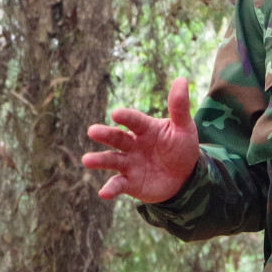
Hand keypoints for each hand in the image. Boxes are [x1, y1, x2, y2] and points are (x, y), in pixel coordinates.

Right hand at [81, 77, 200, 202]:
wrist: (184, 178)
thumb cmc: (181, 148)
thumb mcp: (184, 128)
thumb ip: (179, 107)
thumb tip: (181, 79)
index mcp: (145, 128)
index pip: (134, 121)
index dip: (126, 117)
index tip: (116, 114)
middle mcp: (132, 144)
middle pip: (116, 138)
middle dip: (105, 134)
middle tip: (92, 131)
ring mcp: (129, 163)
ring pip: (111, 160)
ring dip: (99, 160)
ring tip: (86, 160)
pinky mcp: (129, 182)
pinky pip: (118, 184)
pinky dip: (110, 188)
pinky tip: (103, 193)